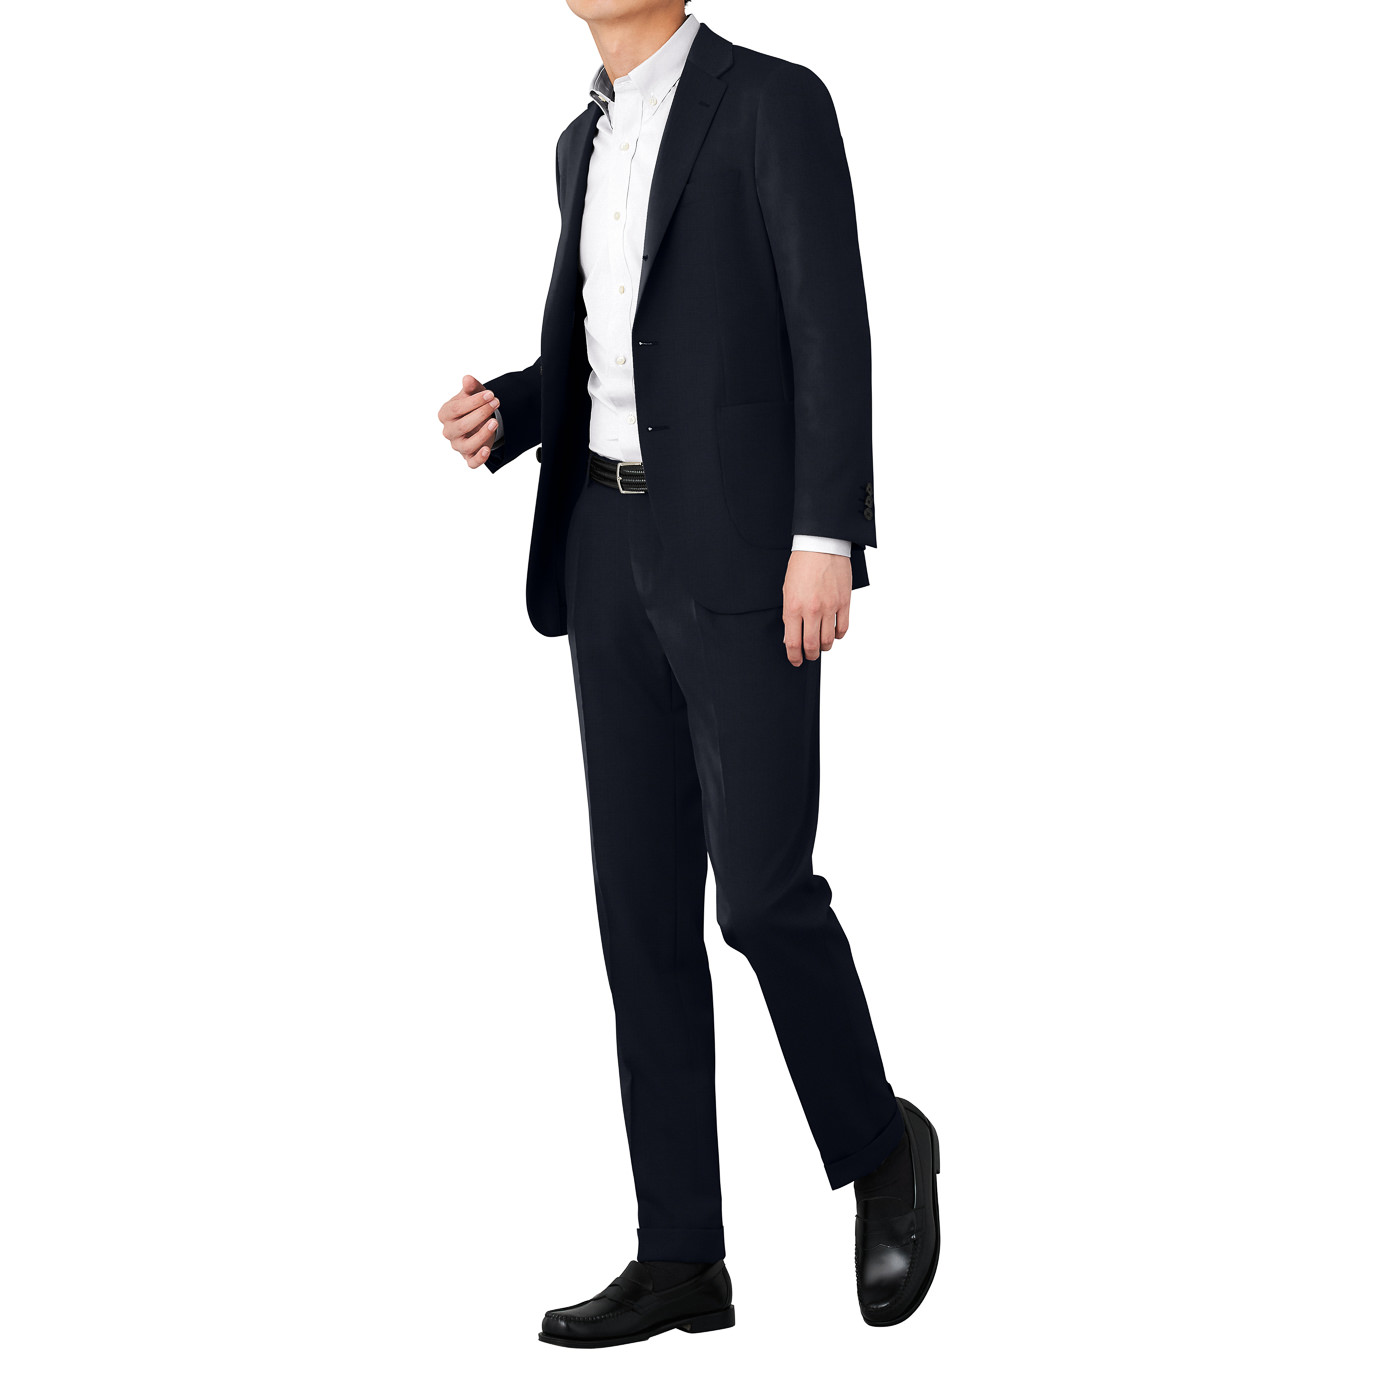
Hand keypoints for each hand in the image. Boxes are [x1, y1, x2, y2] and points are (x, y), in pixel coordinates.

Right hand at [438, 374, 499, 467]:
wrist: (479, 420)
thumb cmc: (472, 406)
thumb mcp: (472, 394)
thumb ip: (470, 387)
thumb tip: (467, 379)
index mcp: (445, 414)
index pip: (456, 409)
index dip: (474, 401)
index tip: (490, 394)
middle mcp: (449, 431)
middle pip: (462, 426)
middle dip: (481, 414)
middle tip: (496, 403)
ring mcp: (458, 445)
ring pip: (467, 445)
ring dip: (482, 434)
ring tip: (495, 422)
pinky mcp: (468, 457)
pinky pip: (472, 462)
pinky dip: (479, 458)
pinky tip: (487, 450)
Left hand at [782, 551, 851, 665]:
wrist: (821, 545)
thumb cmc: (802, 565)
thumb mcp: (787, 590)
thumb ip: (789, 615)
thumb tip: (791, 637)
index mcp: (793, 607)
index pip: (792, 642)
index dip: (794, 656)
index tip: (795, 661)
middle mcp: (811, 610)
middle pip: (811, 645)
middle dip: (809, 655)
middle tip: (809, 656)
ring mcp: (830, 607)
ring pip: (828, 640)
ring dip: (824, 647)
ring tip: (821, 646)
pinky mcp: (844, 602)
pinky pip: (843, 628)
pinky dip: (838, 635)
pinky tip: (834, 634)